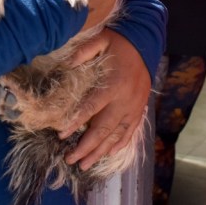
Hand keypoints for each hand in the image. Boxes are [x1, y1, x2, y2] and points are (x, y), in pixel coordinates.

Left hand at [58, 29, 151, 169]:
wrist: (145, 41)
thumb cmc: (118, 42)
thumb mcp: (99, 39)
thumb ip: (83, 52)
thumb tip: (67, 65)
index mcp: (113, 84)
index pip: (91, 108)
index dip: (75, 122)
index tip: (60, 134)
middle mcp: (125, 100)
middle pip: (103, 129)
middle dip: (86, 147)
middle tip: (70, 159)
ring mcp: (134, 107)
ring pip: (116, 135)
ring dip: (100, 151)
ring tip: (85, 165)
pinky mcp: (140, 108)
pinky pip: (130, 131)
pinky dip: (120, 143)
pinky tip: (110, 153)